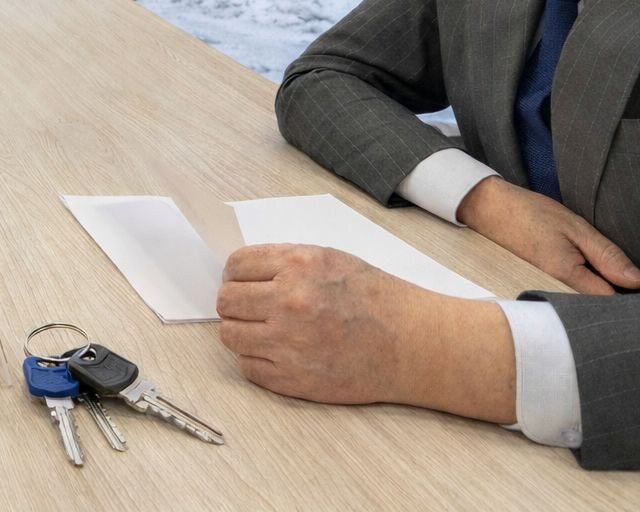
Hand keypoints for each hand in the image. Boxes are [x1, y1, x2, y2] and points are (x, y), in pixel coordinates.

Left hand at [216, 243, 514, 422]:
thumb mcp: (332, 260)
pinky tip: (279, 354)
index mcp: (299, 265)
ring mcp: (288, 343)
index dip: (234, 274)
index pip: (236, 265)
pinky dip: (258, 361)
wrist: (413, 344)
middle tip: (248, 308)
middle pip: (226, 301)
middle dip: (233, 303)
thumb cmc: (379, 300)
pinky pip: (248, 367)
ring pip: (230, 336)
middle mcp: (289, 301)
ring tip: (263, 331)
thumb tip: (246, 271)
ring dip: (242, 332)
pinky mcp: (292, 378)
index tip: (239, 281)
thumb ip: (287, 263)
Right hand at [456, 176, 639, 294]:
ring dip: (595, 291)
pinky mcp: (536, 290)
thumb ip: (607, 255)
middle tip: (619, 272)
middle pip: (595, 306)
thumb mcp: (575, 227)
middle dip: (612, 294)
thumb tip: (639, 282)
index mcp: (565, 276)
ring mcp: (542, 294)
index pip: (610, 300)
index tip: (639, 280)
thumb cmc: (531, 213)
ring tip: (598, 270)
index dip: (628, 290)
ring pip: (581, 303)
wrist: (487, 209)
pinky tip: (580, 273)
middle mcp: (553, 292)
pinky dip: (578, 289)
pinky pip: (566, 298)